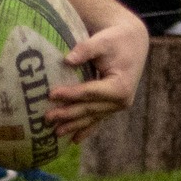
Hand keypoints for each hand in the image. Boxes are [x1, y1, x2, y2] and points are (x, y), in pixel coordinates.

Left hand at [47, 19, 149, 140]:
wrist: (133, 42)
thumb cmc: (116, 40)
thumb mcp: (103, 41)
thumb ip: (86, 49)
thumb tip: (67, 60)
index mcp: (120, 86)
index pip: (90, 92)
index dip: (71, 94)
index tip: (51, 94)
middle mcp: (121, 101)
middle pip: (89, 109)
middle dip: (68, 114)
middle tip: (47, 118)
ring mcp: (118, 106)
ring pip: (92, 117)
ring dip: (73, 125)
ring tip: (55, 133)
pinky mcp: (113, 106)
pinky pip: (98, 119)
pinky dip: (86, 129)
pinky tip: (74, 140)